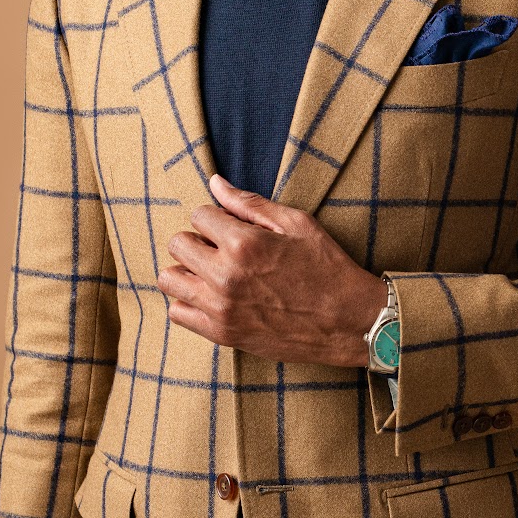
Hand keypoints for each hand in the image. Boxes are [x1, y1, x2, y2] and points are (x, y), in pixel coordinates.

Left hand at [158, 173, 388, 367]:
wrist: (348, 322)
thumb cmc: (327, 268)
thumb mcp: (296, 224)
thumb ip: (250, 204)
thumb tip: (215, 183)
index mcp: (244, 243)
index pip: (198, 215)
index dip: (216, 217)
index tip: (232, 228)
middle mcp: (226, 276)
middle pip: (178, 244)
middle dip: (197, 240)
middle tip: (222, 249)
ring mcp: (221, 308)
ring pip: (169, 279)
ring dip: (187, 270)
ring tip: (212, 272)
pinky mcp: (222, 334)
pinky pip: (178, 314)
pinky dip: (188, 302)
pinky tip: (212, 297)